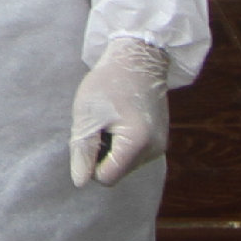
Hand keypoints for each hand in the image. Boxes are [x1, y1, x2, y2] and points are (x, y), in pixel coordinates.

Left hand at [69, 37, 172, 186]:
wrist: (138, 57)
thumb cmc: (109, 82)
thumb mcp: (87, 115)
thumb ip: (82, 151)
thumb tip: (80, 182)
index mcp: (137, 143)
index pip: (106, 177)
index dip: (90, 162)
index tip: (91, 134)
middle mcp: (155, 149)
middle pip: (117, 172)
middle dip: (103, 153)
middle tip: (101, 123)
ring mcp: (161, 145)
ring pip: (125, 165)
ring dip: (113, 148)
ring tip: (112, 119)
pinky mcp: (161, 140)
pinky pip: (134, 155)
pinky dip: (123, 143)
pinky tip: (122, 120)